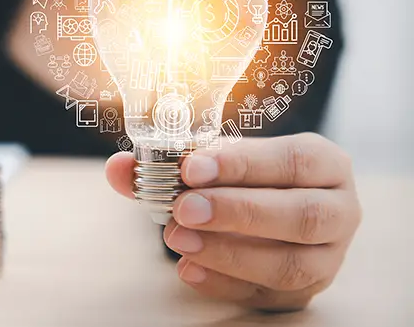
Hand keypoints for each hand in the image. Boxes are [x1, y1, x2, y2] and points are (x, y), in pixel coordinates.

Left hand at [105, 133, 360, 311]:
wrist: (269, 212)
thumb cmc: (243, 180)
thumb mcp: (215, 163)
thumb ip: (166, 164)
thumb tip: (119, 168)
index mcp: (323, 164)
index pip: (293, 160)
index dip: (242, 164)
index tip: (192, 167)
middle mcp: (339, 210)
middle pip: (300, 215)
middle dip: (236, 212)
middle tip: (183, 208)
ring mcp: (327, 258)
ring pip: (290, 263)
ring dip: (229, 253)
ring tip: (179, 238)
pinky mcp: (302, 293)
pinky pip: (267, 296)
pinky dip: (223, 283)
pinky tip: (188, 269)